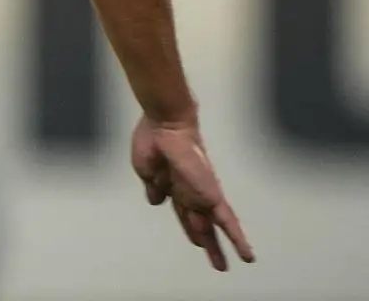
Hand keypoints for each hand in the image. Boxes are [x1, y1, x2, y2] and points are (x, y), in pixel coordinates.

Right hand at [130, 115, 254, 270]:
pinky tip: (246, 254)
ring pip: (214, 228)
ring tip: (223, 266)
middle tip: (217, 263)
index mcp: (173, 188)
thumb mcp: (145, 171)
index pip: (184, 215)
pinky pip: (227, 221)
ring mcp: (202, 195)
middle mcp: (190, 193)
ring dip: (218, 247)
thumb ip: (152, 188)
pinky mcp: (212, 195)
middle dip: (207, 244)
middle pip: (200, 226)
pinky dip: (237, 238)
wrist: (165, 126)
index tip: (196, 243)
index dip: (190, 230)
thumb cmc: (152, 143)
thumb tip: (156, 200)